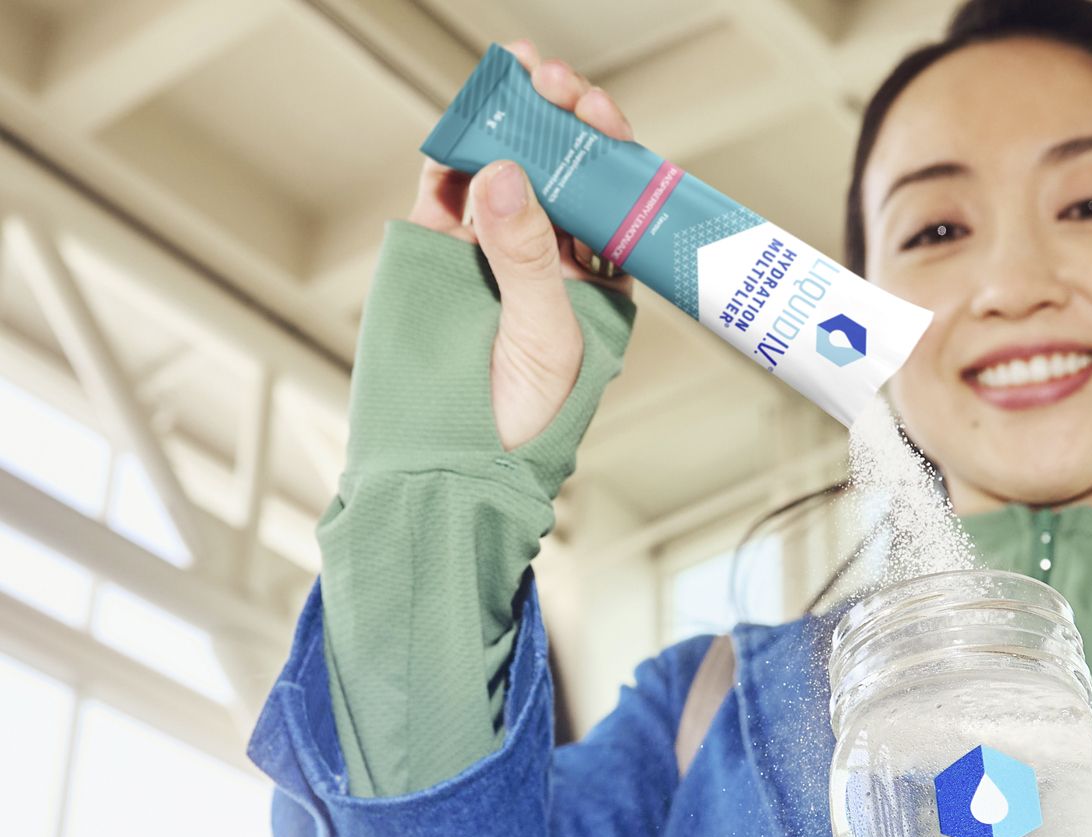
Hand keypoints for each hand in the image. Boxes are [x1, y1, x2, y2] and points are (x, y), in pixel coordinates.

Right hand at [405, 39, 637, 450]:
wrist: (448, 468)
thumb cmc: (522, 421)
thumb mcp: (543, 338)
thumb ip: (526, 258)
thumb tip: (507, 173)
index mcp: (599, 278)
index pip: (613, 196)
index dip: (607, 145)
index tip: (594, 108)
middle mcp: (552, 257)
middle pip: (562, 169)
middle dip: (557, 117)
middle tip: (547, 76)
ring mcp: (496, 251)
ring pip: (506, 169)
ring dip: (508, 122)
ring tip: (508, 77)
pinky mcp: (441, 255)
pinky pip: (450, 193)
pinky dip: (453, 156)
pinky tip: (461, 128)